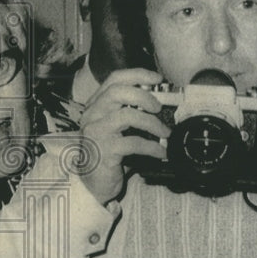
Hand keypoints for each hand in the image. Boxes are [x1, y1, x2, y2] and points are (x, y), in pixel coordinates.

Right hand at [72, 68, 169, 204]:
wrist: (91, 183)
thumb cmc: (108, 152)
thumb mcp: (115, 127)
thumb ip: (129, 111)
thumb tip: (160, 101)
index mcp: (95, 105)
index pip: (114, 79)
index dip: (137, 74)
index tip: (158, 78)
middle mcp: (92, 115)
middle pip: (117, 92)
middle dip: (143, 95)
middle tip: (159, 107)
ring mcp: (96, 132)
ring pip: (126, 116)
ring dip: (152, 123)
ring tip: (165, 132)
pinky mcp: (104, 151)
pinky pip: (133, 143)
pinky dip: (152, 146)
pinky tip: (162, 152)